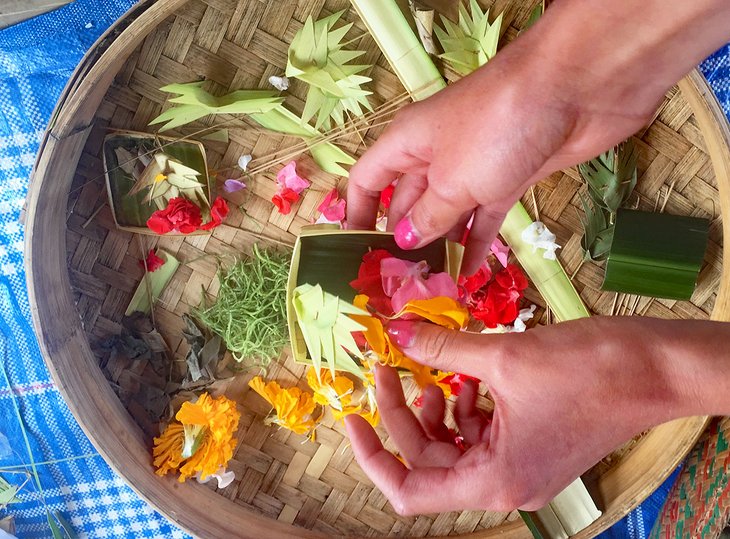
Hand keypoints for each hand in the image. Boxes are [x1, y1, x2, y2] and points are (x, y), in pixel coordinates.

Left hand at [345, 317, 729, 514]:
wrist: (657, 367)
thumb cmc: (590, 370)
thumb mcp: (503, 356)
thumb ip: (441, 346)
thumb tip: (396, 331)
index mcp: (494, 480)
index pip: (409, 490)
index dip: (373, 456)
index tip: (353, 417)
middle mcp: (505, 483)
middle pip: (430, 460)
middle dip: (404, 413)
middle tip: (389, 366)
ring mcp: (521, 466)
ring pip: (454, 445)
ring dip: (436, 407)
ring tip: (432, 369)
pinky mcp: (533, 444)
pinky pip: (482, 433)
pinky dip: (466, 404)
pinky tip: (466, 373)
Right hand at [346, 0, 729, 274]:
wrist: (575, 88)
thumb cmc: (497, 127)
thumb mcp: (452, 179)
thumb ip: (427, 216)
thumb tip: (404, 240)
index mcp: (408, 143)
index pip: (367, 179)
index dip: (357, 213)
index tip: (354, 252)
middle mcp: (435, 154)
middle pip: (407, 201)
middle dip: (403, 240)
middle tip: (399, 283)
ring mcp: (475, 166)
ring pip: (447, 213)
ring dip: (440, 246)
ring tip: (432, 287)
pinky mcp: (510, 176)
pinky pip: (484, 216)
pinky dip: (476, 242)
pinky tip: (470, 273)